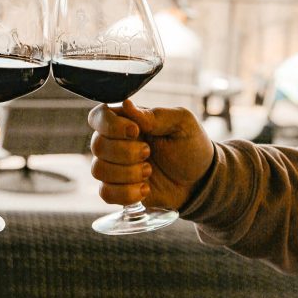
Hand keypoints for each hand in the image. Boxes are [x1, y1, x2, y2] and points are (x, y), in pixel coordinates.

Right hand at [88, 100, 213, 209]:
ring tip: (149, 172)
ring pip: (98, 170)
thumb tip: (126, 104)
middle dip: (125, 152)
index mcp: (127, 121)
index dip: (111, 125)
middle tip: (149, 153)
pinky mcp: (117, 189)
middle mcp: (115, 142)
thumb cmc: (191, 146)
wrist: (200, 181)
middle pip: (97, 145)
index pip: (98, 117)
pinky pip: (105, 193)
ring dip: (127, 174)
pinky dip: (126, 193)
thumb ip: (155, 115)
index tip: (136, 132)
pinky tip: (145, 189)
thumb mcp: (182, 123)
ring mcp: (114, 167)